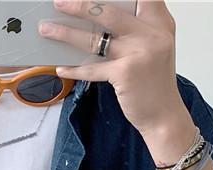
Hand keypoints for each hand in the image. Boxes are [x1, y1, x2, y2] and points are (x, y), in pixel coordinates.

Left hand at [39, 0, 192, 144]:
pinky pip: (92, 69)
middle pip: (108, 11)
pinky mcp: (125, 73)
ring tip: (47, 30)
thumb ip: (136, 29)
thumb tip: (99, 19)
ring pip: (94, 39)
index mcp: (159, 22)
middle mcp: (151, 33)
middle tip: (59, 2)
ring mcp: (138, 52)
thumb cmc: (155, 83)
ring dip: (66, 34)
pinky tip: (61, 68)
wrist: (164, 116)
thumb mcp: (154, 48)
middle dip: (80, 5)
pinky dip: (74, 69)